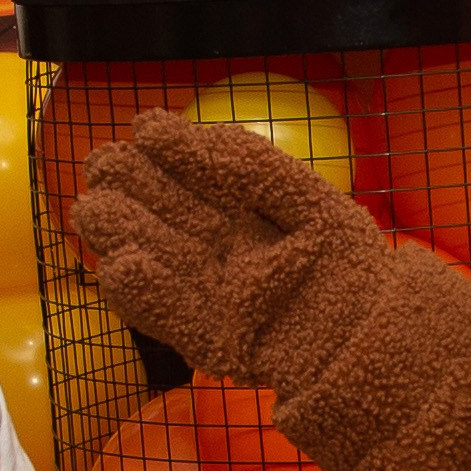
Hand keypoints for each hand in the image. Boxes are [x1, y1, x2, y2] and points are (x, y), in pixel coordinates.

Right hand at [72, 114, 385, 384]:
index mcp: (238, 211)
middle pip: (163, 215)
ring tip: (94, 211)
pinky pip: (169, 316)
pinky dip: (145, 296)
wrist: (376, 332)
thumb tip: (176, 134)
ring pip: (157, 259)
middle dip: (130, 190)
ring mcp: (208, 294)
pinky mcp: (208, 340)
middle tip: (101, 167)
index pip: (188, 179)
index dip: (158, 156)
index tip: (137, 131)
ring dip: (123, 235)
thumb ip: (248, 165)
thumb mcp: (302, 199)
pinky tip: (120, 267)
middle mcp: (216, 250)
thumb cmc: (347, 261)